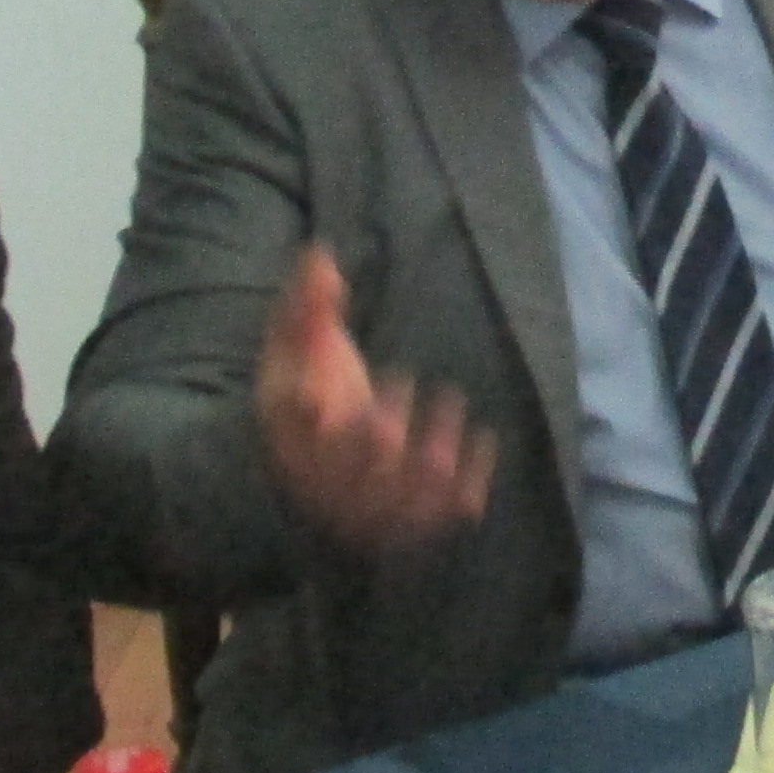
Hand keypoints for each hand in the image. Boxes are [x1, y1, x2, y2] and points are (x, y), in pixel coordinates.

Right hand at [255, 247, 496, 550]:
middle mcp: (330, 481)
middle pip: (359, 463)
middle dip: (381, 425)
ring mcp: (374, 507)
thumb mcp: (297, 352)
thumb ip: (307, 305)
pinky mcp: (412, 520)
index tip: (316, 394)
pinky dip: (471, 477)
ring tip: (448, 401)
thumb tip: (322, 252)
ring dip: (433, 446)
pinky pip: (447, 508)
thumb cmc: (310, 398)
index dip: (305, 414)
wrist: (317, 481)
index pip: (294, 432)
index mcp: (292, 439)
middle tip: (398, 378)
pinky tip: (481, 438)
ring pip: (408, 491)